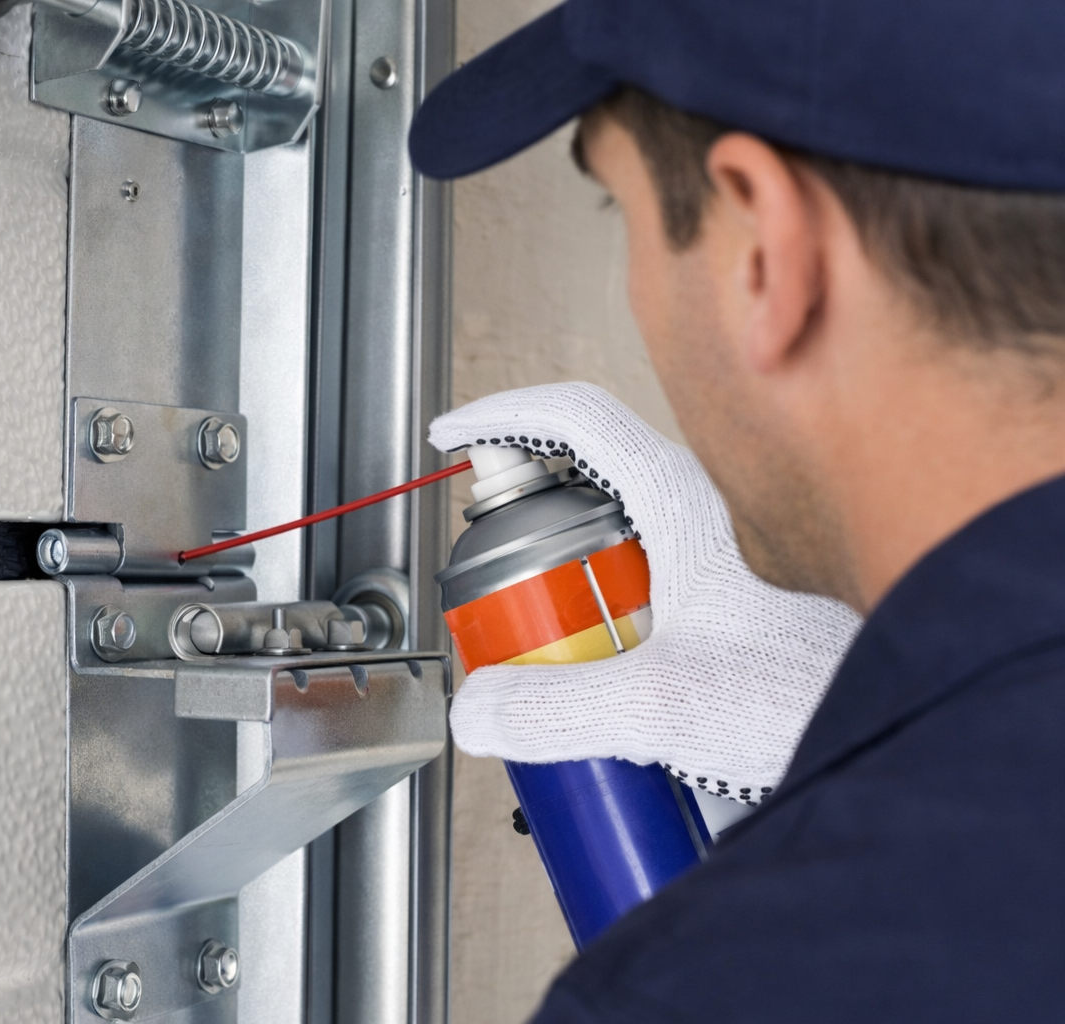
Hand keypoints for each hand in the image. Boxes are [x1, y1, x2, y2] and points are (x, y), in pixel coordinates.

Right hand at [431, 383, 861, 802]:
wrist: (929, 706)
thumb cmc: (831, 683)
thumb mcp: (670, 703)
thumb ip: (558, 709)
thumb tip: (481, 707)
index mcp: (681, 496)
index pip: (571, 416)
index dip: (497, 417)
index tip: (451, 435)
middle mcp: (708, 501)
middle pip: (586, 470)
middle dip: (522, 511)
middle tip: (493, 569)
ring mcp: (730, 538)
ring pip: (622, 520)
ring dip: (570, 562)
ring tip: (558, 637)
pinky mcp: (747, 582)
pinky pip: (657, 565)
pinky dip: (615, 596)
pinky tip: (624, 666)